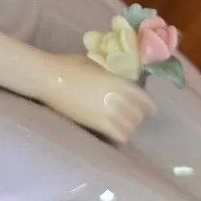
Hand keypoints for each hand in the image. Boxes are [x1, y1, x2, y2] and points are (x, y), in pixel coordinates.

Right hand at [38, 54, 152, 145]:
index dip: (148, 106)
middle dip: (137, 116)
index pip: (145, 99)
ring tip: (122, 125)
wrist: (50, 78)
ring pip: (130, 127)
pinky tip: (114, 134)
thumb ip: (112, 73)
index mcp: (121, 82)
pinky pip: (119, 136)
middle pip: (138, 115)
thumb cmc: (70, 66)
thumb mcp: (97, 64)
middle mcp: (120, 99)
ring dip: (128, 126)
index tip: (149, 110)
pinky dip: (119, 136)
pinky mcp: (97, 124)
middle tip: (131, 116)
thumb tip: (119, 77)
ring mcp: (109, 113)